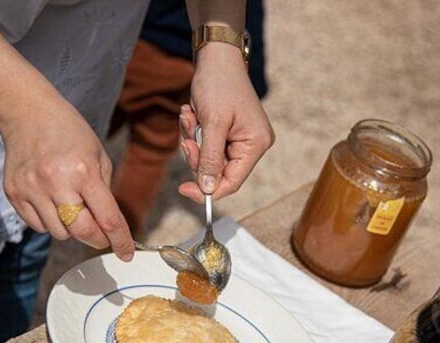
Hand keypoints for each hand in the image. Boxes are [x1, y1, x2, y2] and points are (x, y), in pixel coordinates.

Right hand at [0, 96, 133, 260]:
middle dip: (96, 240)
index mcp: (83, 172)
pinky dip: (49, 222)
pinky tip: (51, 202)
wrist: (28, 112)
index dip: (120, 241)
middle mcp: (56, 183)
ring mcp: (31, 189)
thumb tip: (108, 228)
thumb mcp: (99, 157)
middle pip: (81, 232)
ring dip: (71, 229)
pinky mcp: (14, 193)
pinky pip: (37, 227)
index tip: (126, 254)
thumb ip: (105, 194)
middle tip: (101, 236)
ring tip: (71, 205)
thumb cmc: (70, 133)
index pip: (107, 219)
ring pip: (58, 233)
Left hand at [178, 42, 273, 200]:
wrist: (215, 56)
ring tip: (189, 116)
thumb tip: (208, 190)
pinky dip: (194, 132)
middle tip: (186, 138)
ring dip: (193, 140)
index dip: (208, 190)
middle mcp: (251, 144)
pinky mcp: (226, 131)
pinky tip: (191, 113)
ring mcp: (239, 138)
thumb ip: (211, 159)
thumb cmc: (218, 85)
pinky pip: (205, 144)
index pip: (232, 182)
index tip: (183, 189)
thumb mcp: (213, 124)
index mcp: (256, 144)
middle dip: (197, 155)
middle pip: (218, 171)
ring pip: (208, 158)